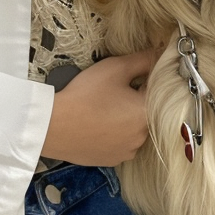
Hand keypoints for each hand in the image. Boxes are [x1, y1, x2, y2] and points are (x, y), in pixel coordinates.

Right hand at [41, 50, 158, 166]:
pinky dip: (115, 133)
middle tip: (110, 92)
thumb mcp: (116, 68)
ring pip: (134, 128)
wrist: (54, 126)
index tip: (124, 78)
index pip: (155, 91)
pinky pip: (121, 142)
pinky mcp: (113, 160)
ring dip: (125, 118)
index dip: (140, 81)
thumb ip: (143, 60)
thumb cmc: (86, 95)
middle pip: (145, 111)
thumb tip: (160, 54)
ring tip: (102, 108)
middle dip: (134, 100)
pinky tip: (98, 124)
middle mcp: (143, 137)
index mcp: (147, 114)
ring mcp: (128, 152)